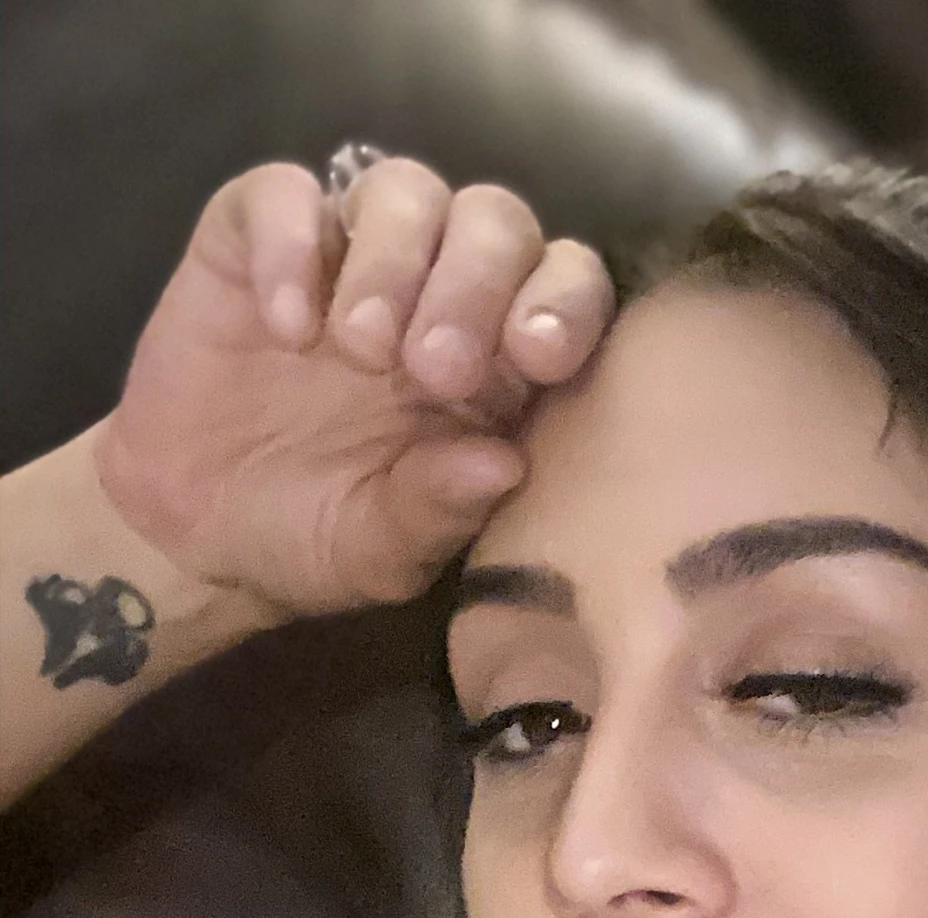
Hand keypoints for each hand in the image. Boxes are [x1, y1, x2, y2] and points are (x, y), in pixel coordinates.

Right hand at [92, 158, 614, 620]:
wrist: (196, 533)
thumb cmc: (314, 539)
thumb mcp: (381, 551)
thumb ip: (439, 511)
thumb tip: (505, 463)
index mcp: (496, 368)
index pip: (565, 289)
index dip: (565, 303)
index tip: (536, 356)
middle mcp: (436, 295)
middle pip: (495, 223)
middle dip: (476, 284)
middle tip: (431, 370)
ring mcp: (348, 258)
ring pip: (406, 190)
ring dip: (395, 260)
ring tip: (357, 348)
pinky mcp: (255, 238)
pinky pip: (285, 191)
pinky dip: (291, 242)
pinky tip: (284, 326)